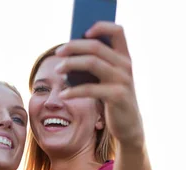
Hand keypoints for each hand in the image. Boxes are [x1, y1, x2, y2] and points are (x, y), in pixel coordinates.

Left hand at [55, 22, 144, 147]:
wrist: (129, 126)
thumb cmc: (113, 100)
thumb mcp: (108, 79)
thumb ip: (97, 65)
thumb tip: (70, 53)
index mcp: (125, 57)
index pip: (117, 31)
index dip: (100, 26)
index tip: (83, 31)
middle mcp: (126, 65)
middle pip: (96, 46)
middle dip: (73, 47)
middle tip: (58, 52)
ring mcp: (123, 80)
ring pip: (91, 63)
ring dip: (70, 64)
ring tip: (57, 70)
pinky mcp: (117, 96)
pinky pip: (90, 89)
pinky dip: (73, 91)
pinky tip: (63, 94)